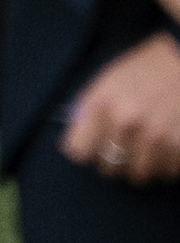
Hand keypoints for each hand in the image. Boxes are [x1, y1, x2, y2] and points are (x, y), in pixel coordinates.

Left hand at [62, 33, 179, 184]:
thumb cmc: (146, 68)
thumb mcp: (109, 79)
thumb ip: (89, 109)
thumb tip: (75, 137)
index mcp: (103, 102)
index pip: (78, 151)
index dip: (85, 148)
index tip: (91, 144)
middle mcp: (128, 122)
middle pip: (108, 168)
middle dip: (113, 158)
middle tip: (122, 144)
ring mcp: (157, 137)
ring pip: (138, 174)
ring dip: (141, 163)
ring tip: (147, 144)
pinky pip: (165, 172)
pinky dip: (165, 163)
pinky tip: (166, 144)